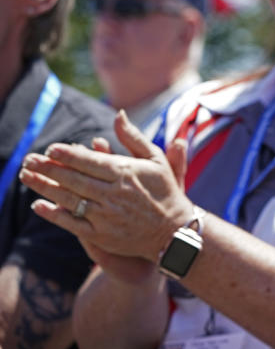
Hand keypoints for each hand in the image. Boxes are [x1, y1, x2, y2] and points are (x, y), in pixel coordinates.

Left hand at [19, 110, 194, 261]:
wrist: (174, 231)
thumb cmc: (165, 191)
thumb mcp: (156, 160)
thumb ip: (133, 137)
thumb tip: (117, 114)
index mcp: (126, 172)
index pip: (89, 161)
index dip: (67, 155)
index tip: (49, 149)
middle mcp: (114, 193)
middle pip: (74, 178)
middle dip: (48, 168)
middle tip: (28, 159)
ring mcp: (106, 215)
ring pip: (69, 198)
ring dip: (44, 187)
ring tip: (26, 176)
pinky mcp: (102, 235)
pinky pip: (72, 223)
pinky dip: (54, 214)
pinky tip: (39, 205)